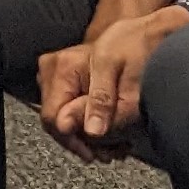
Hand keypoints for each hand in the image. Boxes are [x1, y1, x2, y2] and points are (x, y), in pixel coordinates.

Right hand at [39, 11, 182, 159]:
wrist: (138, 34)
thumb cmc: (135, 53)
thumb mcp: (124, 82)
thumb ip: (99, 105)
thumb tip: (80, 130)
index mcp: (61, 69)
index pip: (52, 118)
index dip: (75, 141)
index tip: (99, 154)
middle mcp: (50, 69)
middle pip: (54, 120)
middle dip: (83, 140)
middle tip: (112, 151)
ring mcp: (52, 72)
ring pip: (60, 117)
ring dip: (87, 134)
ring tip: (116, 142)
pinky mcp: (59, 77)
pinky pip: (66, 107)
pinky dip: (86, 122)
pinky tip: (108, 128)